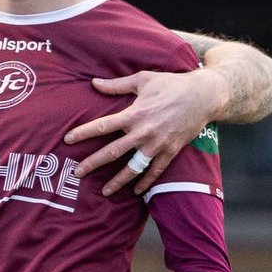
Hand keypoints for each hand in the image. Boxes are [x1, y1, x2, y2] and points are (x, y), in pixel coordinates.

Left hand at [63, 69, 227, 196]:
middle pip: (113, 152)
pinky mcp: (171, 151)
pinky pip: (156, 171)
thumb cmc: (171, 84)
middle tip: (77, 173)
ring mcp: (158, 144)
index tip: (67, 140)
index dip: (83, 133)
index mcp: (134, 114)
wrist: (203, 95)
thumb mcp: (143, 79)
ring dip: (118, 181)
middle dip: (93, 163)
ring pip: (134, 167)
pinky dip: (146, 182)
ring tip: (104, 192)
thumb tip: (94, 83)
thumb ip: (117, 85)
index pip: (103, 126)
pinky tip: (135, 191)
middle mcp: (144, 132)